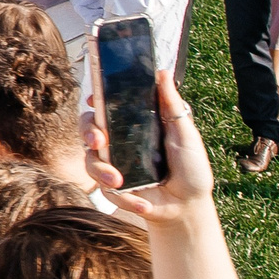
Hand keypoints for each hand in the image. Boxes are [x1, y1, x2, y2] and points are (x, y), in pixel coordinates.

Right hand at [92, 69, 214, 226]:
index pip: (106, 109)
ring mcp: (115, 166)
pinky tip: (144, 204)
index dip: (95, 102)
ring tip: (118, 182)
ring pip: (91, 162)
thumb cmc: (191, 167)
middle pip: (88, 130)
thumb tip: (162, 72)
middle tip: (98, 141)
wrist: (190, 205)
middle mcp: (119, 144)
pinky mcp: (116, 190)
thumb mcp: (185, 134)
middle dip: (88, 132)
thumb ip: (171, 105)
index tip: (93, 99)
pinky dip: (126, 199)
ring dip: (101, 172)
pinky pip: (107, 191)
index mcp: (133, 126)